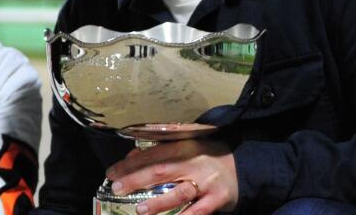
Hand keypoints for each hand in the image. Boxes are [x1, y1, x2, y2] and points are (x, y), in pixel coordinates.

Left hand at [105, 139, 237, 214]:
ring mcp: (206, 182)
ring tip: (140, 210)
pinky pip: (198, 211)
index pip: (152, 155)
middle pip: (161, 171)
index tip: (111, 173)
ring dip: (159, 202)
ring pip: (180, 193)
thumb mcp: (186, 147)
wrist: (244, 167)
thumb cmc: (207, 157)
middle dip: (137, 180)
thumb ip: (161, 151)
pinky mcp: (217, 198)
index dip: (130, 164)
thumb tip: (130, 157)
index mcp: (183, 147)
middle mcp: (194, 163)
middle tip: (117, 188)